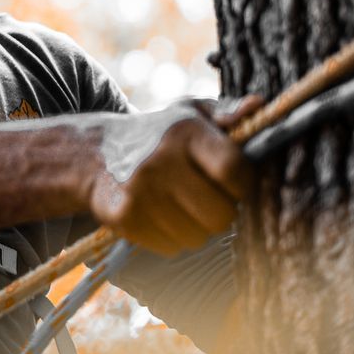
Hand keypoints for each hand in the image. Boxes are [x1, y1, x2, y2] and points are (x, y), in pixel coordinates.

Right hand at [84, 96, 258, 255]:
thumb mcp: (190, 113)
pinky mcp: (126, 218)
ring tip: (183, 208)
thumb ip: (227, 112)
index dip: (243, 184)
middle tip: (208, 198)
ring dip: (197, 228)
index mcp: (185, 131)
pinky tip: (161, 217)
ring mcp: (141, 191)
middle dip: (221, 211)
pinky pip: (171, 247)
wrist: (95, 155)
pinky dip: (171, 239)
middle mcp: (162, 160)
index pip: (234, 170)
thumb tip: (258, 105)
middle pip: (221, 215)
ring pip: (198, 237)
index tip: (234, 182)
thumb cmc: (158, 135)